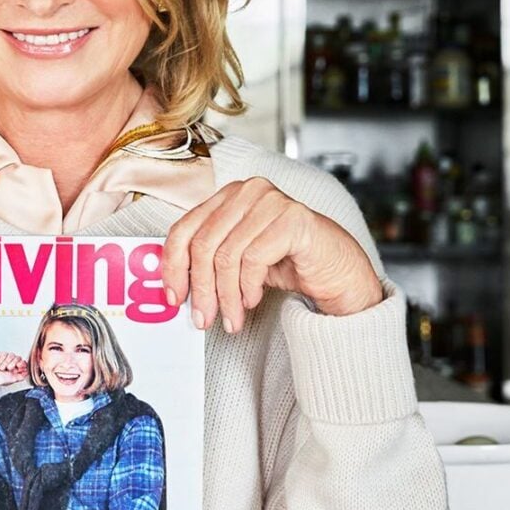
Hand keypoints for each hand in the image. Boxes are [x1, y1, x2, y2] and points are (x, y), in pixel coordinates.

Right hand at [0, 352, 28, 403]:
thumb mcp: (13, 379)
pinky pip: (5, 354)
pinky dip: (1, 360)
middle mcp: (11, 364)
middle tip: (8, 369)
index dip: (22, 363)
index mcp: (15, 370)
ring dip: (6, 363)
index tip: (18, 367)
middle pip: (18, 357)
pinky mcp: (0, 355)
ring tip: (1, 368)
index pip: (23, 362)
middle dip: (13, 364)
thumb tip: (27, 372)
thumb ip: (22, 376)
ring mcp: (6, 359)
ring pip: (12, 355)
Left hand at [162, 177, 382, 333]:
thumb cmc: (286, 261)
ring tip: (231, 317)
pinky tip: (253, 299)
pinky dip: (248, 287)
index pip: (184, 228)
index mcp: (227, 196)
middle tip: (203, 317)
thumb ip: (207, 261)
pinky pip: (254, 259)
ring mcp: (270, 201)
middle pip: (203, 245)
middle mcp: (246, 192)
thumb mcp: (237, 259)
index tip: (174, 297)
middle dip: (200, 288)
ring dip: (226, 296)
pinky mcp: (292, 218)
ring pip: (226, 256)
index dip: (173, 266)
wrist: (336, 270)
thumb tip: (174, 286)